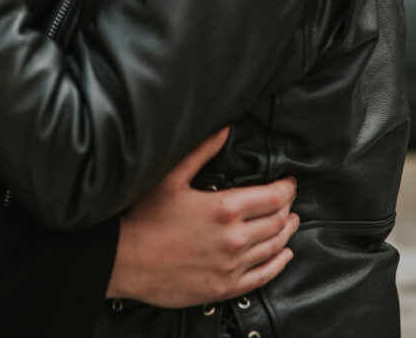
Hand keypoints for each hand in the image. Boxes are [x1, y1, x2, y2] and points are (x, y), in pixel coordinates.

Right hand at [107, 128, 297, 306]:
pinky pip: (263, 277)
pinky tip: (284, 256)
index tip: (289, 181)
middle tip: (290, 199)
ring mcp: (231, 266)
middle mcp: (234, 239)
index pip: (273, 198)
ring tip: (291, 222)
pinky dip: (279, 264)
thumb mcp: (170, 176)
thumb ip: (201, 150)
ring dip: (287, 233)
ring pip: (274, 248)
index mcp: (224, 209)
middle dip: (288, 207)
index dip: (286, 188)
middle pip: (277, 221)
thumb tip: (224, 129)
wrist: (124, 260)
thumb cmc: (142, 217)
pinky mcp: (224, 287)